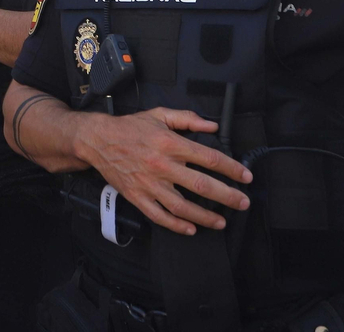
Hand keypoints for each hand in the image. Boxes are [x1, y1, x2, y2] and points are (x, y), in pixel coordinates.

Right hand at [79, 107, 252, 236]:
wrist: (97, 140)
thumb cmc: (129, 127)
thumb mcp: (159, 115)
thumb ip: (187, 119)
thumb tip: (212, 125)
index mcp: (170, 143)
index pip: (209, 158)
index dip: (231, 168)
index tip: (246, 176)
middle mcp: (162, 165)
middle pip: (202, 185)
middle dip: (227, 196)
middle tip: (243, 203)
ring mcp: (149, 184)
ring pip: (182, 206)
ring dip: (205, 216)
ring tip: (221, 221)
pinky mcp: (137, 197)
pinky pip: (159, 216)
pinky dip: (177, 225)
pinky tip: (191, 228)